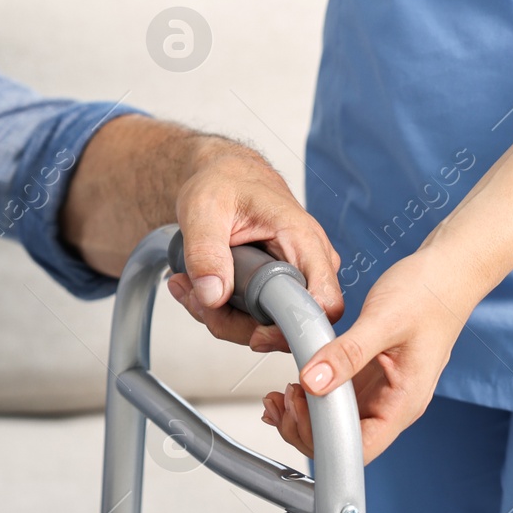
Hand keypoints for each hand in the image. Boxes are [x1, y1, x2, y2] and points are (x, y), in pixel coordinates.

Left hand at [165, 140, 343, 351]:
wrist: (226, 176)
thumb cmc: (224, 183)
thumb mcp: (204, 208)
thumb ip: (206, 252)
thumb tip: (213, 295)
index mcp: (302, 238)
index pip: (324, 302)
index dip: (293, 329)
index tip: (253, 335)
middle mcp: (308, 262)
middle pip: (289, 324)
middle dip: (236, 324)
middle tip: (196, 298)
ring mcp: (295, 277)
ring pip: (266, 325)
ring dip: (221, 317)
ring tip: (188, 284)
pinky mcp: (277, 287)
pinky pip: (254, 317)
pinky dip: (221, 311)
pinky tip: (196, 288)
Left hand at [260, 250, 482, 461]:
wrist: (446, 274)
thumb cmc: (430, 294)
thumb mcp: (384, 320)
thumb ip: (348, 353)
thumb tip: (314, 382)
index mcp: (404, 402)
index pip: (361, 449)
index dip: (324, 439)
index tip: (300, 408)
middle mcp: (392, 405)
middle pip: (343, 443)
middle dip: (305, 430)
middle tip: (282, 400)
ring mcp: (379, 393)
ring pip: (335, 425)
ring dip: (302, 417)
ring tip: (279, 395)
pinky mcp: (367, 378)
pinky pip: (334, 400)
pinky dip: (309, 398)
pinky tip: (291, 387)